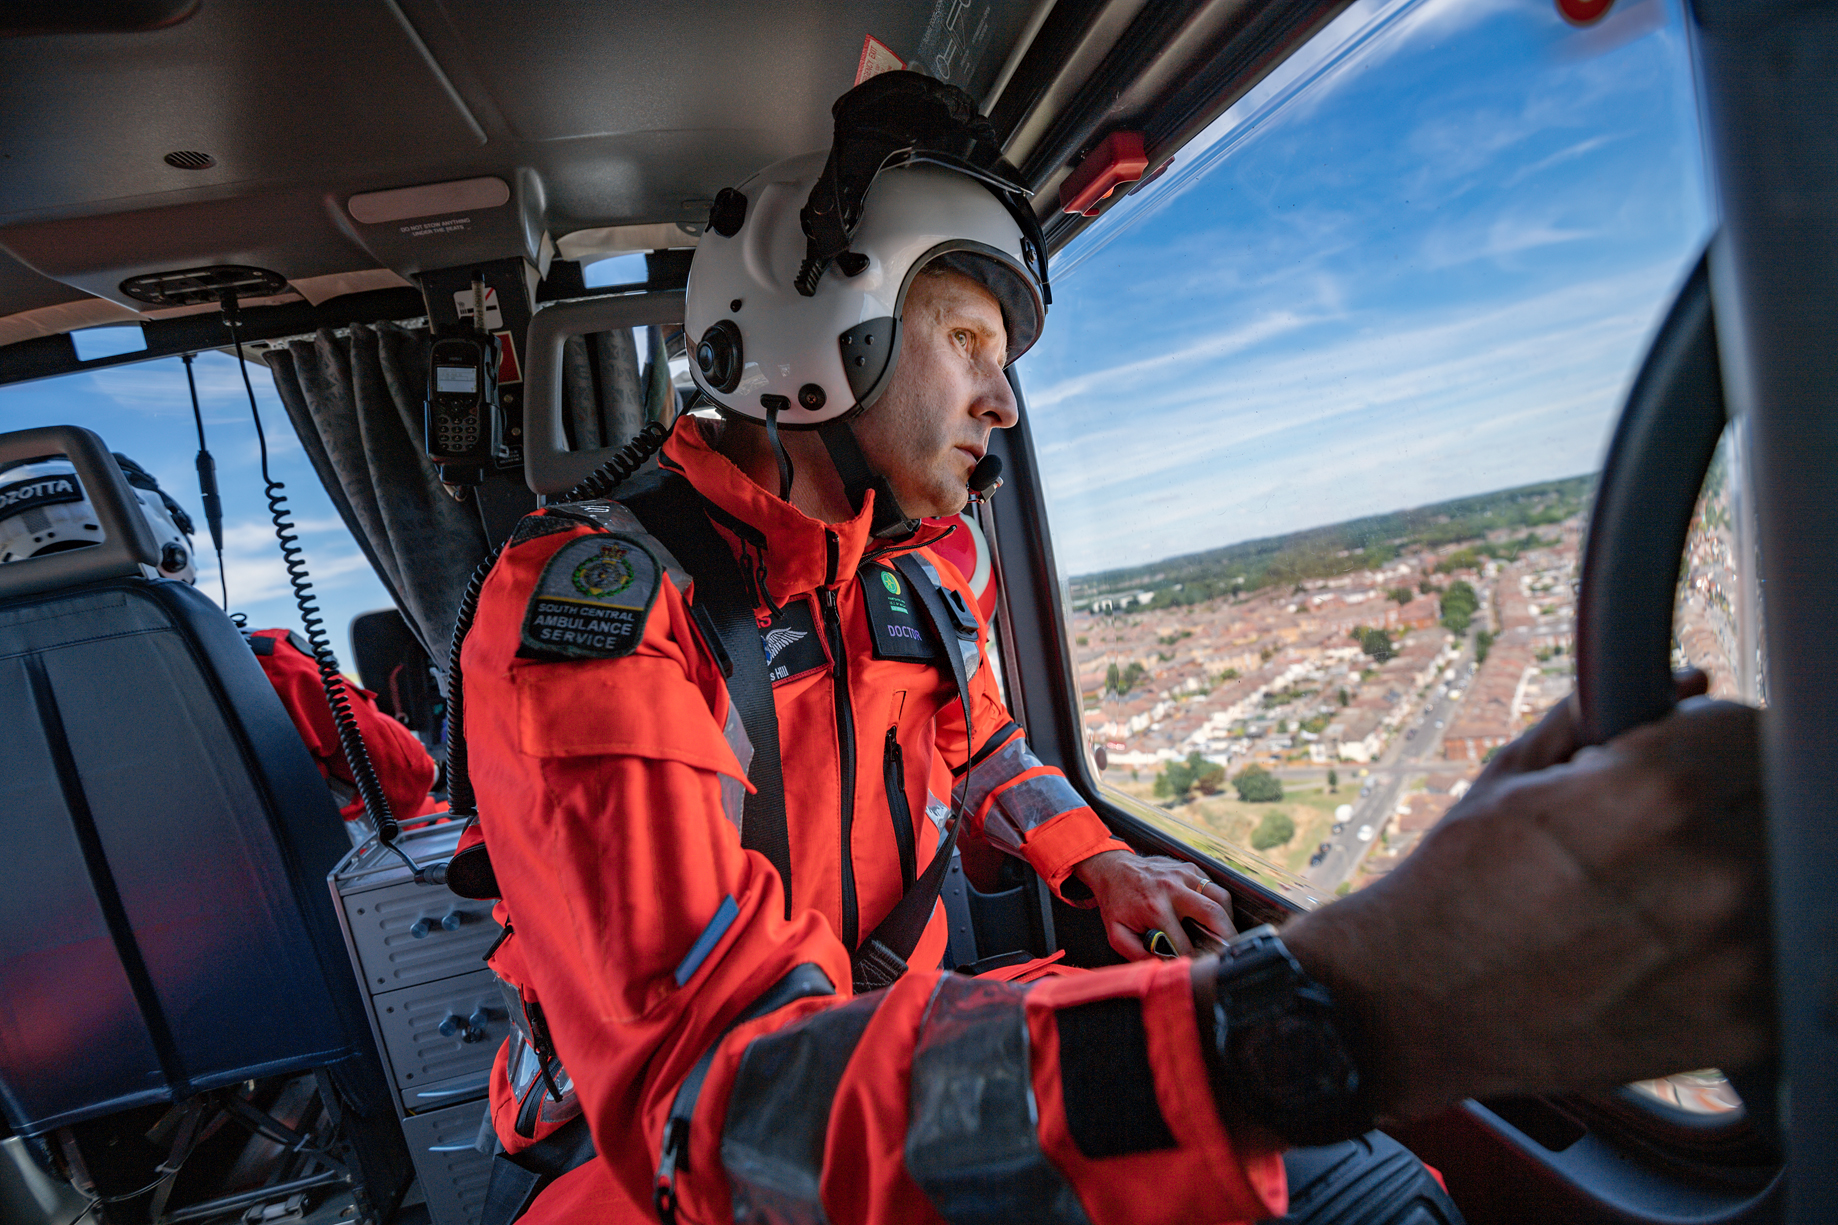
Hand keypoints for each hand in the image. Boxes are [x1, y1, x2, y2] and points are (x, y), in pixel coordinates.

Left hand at [1074, 850, 1236, 960]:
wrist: (1112, 869)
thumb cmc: (1117, 902)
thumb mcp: (1117, 934)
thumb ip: (1138, 955)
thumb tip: (1164, 968)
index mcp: (1154, 908)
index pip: (1186, 943)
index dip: (1194, 959)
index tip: (1198, 965)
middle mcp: (1172, 889)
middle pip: (1213, 915)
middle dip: (1226, 938)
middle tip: (1228, 952)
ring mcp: (1183, 875)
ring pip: (1221, 898)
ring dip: (1227, 919)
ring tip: (1223, 933)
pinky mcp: (1190, 868)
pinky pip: (1214, 886)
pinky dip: (1218, 903)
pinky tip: (1211, 914)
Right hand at [1278, 672, 1771, 1118]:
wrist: (1415, 1007)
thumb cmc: (1453, 889)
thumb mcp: (1511, 779)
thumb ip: (1602, 722)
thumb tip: (1684, 682)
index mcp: (1658, 791)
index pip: (1755, 730)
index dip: (1718, 742)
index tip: (1698, 761)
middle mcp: (1714, 871)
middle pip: (1783, 805)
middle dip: (1732, 807)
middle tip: (1672, 834)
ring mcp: (1739, 957)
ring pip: (1790, 884)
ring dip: (1745, 880)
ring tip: (1668, 898)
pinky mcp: (1745, 1026)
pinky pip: (1784, 965)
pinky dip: (1745, 955)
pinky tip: (1678, 955)